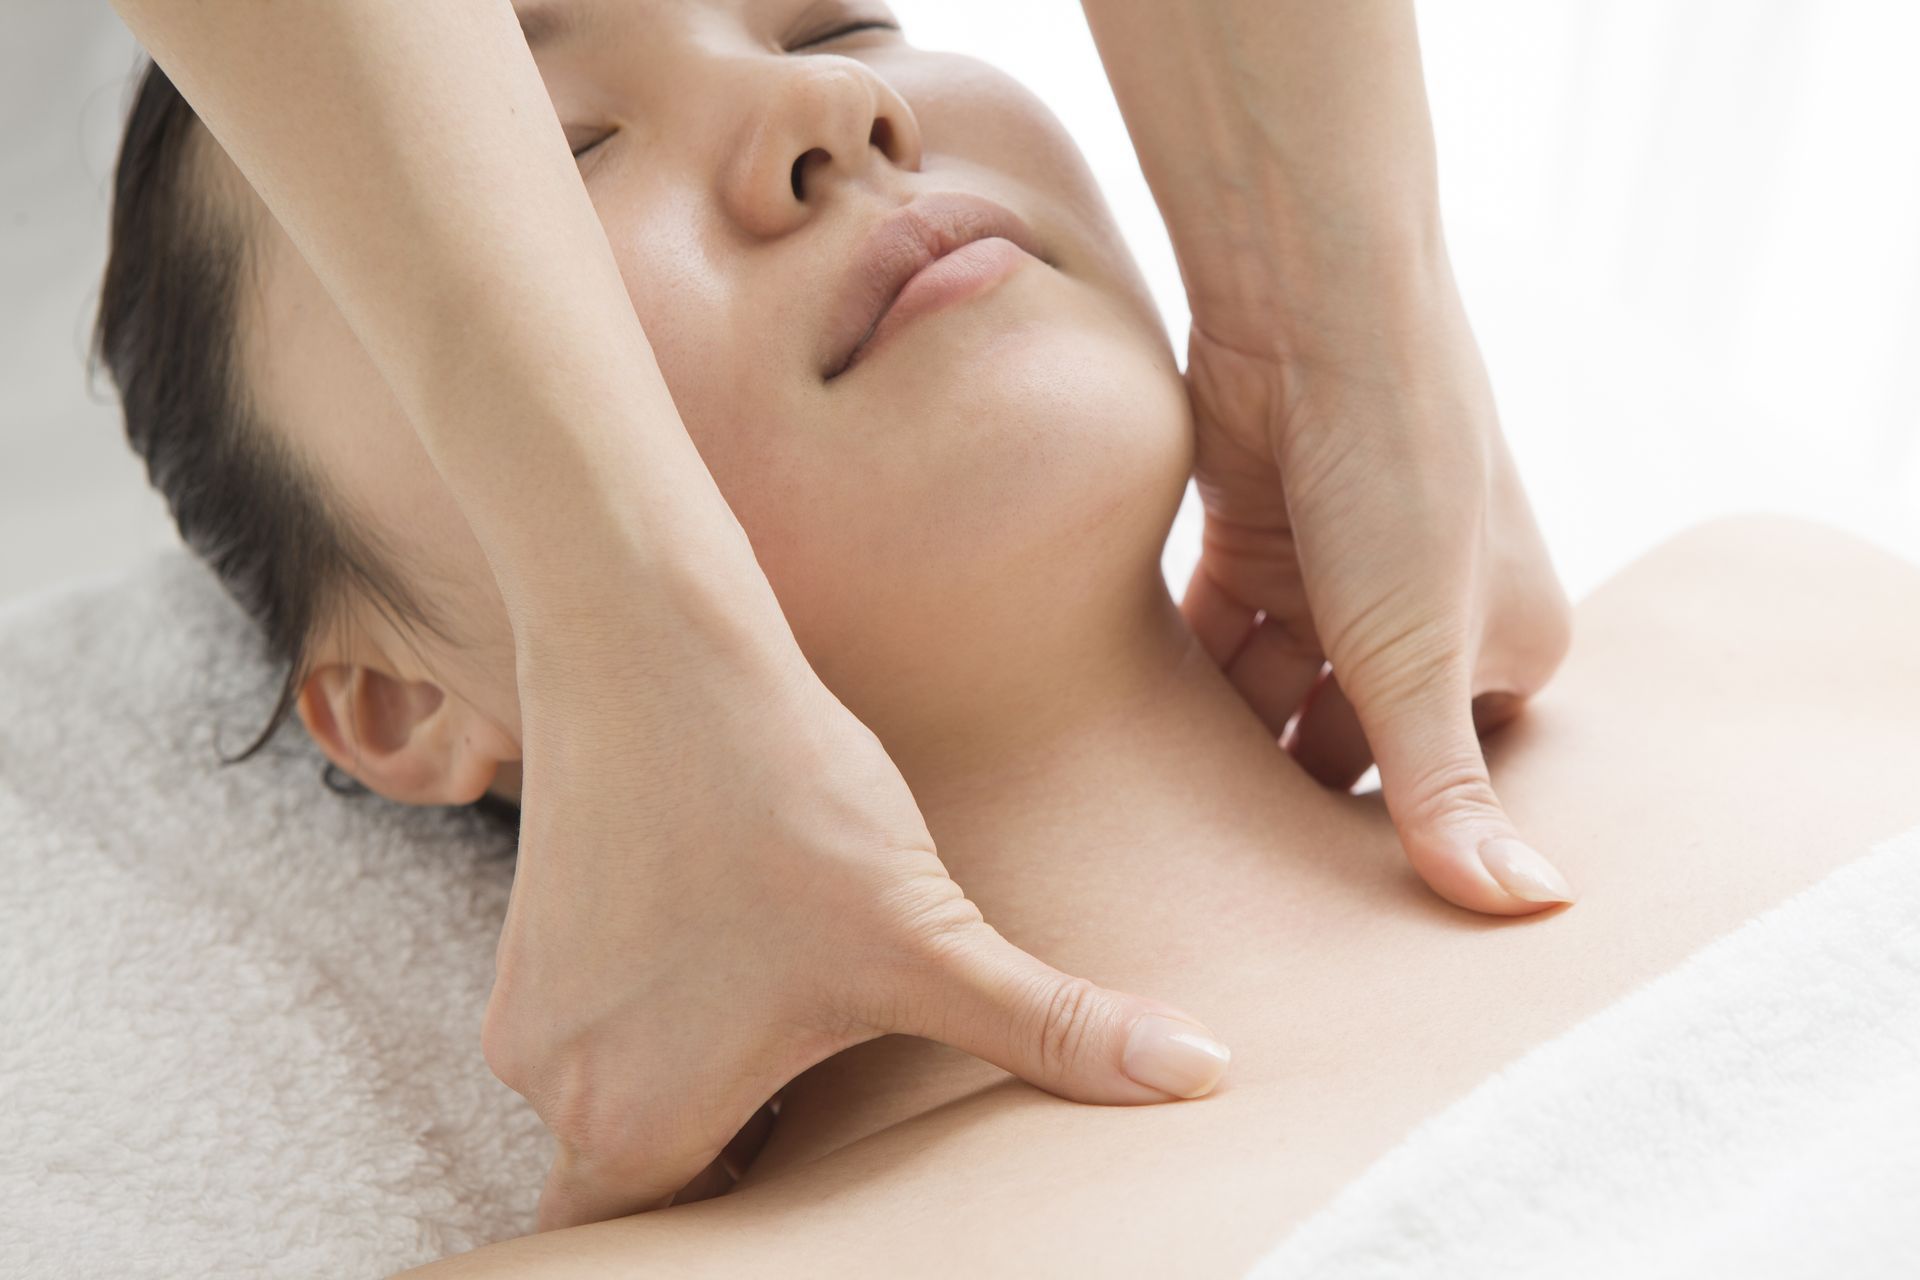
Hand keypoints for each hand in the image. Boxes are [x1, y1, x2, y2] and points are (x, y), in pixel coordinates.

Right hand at [480, 584, 1228, 1229]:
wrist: (653, 643)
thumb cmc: (781, 795)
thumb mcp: (924, 932)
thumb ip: (1050, 1027)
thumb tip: (1198, 1071)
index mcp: (638, 1120)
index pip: (665, 1251)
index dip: (742, 1238)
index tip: (797, 1197)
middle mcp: (556, 1081)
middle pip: (644, 1180)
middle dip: (734, 1160)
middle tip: (812, 1118)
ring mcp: (529, 1004)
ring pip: (621, 1093)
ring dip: (703, 1076)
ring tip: (789, 1012)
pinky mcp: (531, 934)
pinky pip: (598, 1020)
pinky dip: (664, 1011)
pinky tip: (746, 943)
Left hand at [1178, 292, 1575, 914]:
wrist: (1311, 309)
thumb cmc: (1401, 472)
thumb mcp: (1419, 650)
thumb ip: (1446, 788)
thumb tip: (1529, 908)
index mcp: (1508, 643)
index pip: (1446, 775)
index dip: (1386, 841)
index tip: (1320, 922)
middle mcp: (1426, 613)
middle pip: (1350, 739)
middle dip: (1292, 801)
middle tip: (1226, 899)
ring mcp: (1333, 577)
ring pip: (1271, 693)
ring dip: (1223, 750)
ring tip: (1159, 838)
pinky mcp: (1252, 542)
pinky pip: (1215, 639)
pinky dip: (1181, 683)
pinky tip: (1124, 750)